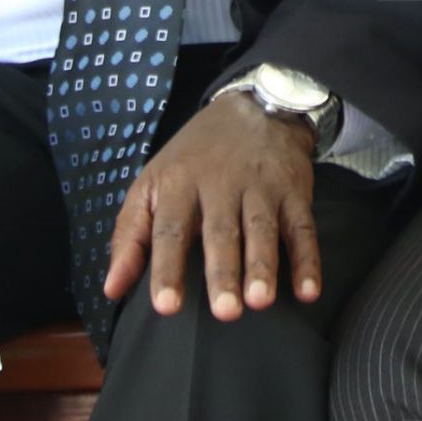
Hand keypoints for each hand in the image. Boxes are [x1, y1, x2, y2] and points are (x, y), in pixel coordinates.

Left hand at [102, 91, 319, 320]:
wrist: (254, 107)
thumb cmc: (194, 158)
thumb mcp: (152, 184)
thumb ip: (130, 236)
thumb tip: (112, 289)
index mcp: (180, 183)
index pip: (171, 230)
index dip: (167, 269)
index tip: (166, 307)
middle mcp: (221, 184)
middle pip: (221, 231)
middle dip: (223, 271)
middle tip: (225, 312)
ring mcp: (261, 186)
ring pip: (263, 229)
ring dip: (263, 265)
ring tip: (261, 301)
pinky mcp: (294, 191)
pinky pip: (303, 227)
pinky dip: (309, 259)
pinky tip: (309, 290)